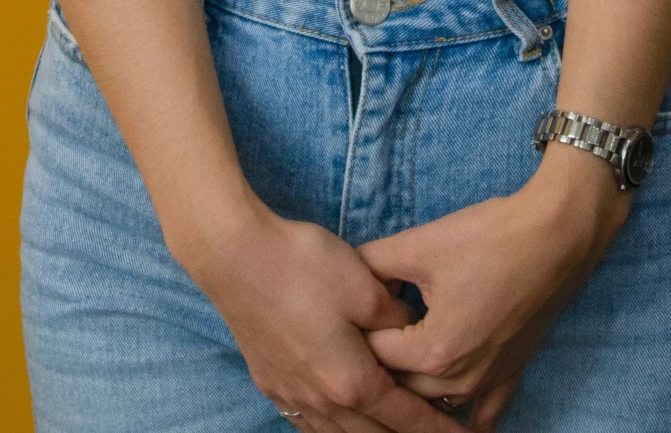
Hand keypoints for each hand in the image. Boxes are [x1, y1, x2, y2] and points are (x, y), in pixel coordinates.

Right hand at [179, 193, 452, 432]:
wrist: (234, 256)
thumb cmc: (303, 266)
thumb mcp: (365, 285)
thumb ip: (396, 317)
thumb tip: (410, 329)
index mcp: (352, 380)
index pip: (404, 418)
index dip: (435, 429)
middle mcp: (321, 400)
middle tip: (430, 429)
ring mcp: (291, 395)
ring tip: (389, 426)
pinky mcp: (270, 381)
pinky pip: (309, 423)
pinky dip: (333, 428)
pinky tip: (339, 417)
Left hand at [357, 151, 629, 428]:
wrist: (556, 234)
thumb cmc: (489, 237)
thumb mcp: (420, 243)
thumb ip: (373, 264)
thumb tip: (346, 274)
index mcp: (433, 351)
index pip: (374, 355)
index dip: (356, 329)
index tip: (344, 311)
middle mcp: (460, 380)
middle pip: (401, 385)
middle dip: (380, 361)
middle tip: (363, 333)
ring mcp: (489, 382)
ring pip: (434, 402)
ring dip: (413, 388)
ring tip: (394, 365)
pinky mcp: (511, 374)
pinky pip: (482, 414)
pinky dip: (462, 417)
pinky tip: (450, 420)